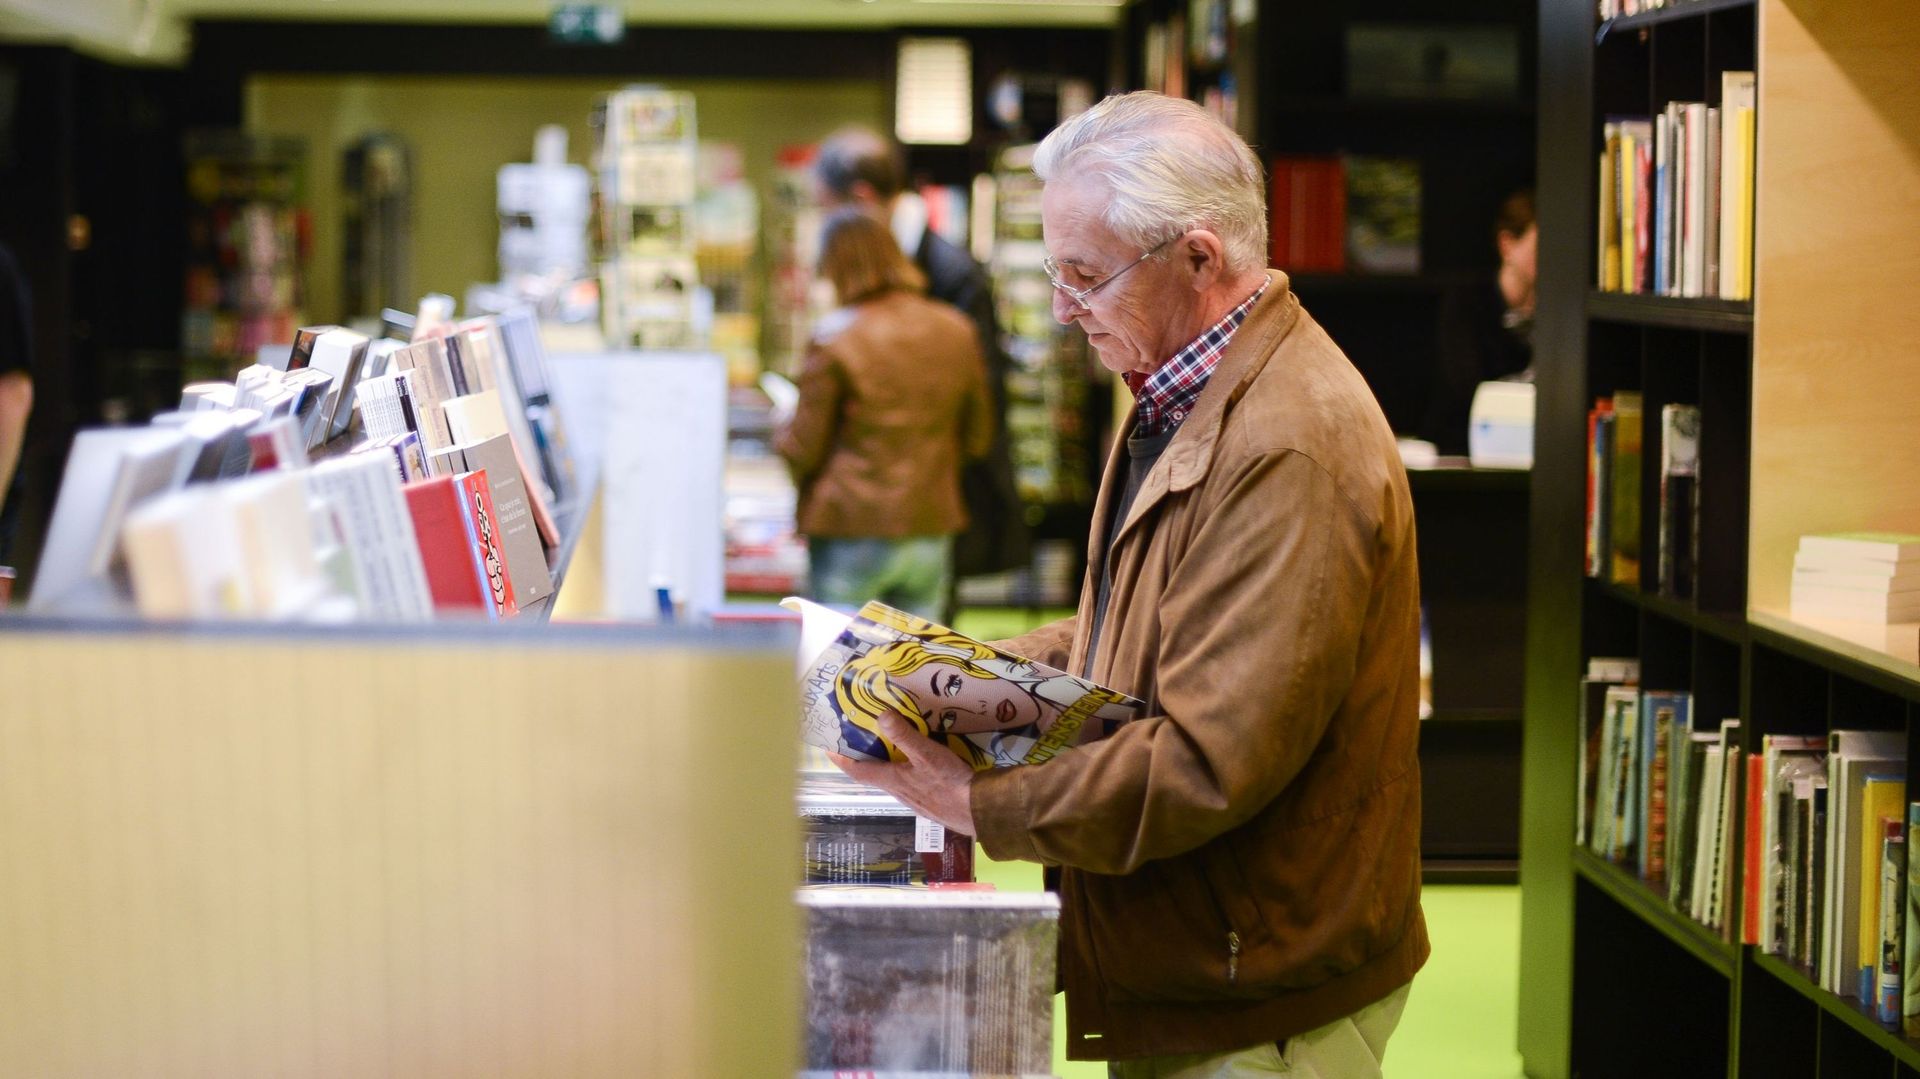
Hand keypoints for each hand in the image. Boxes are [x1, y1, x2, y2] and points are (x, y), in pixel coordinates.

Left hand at [828, 711, 975, 836]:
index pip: (857, 770)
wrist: (977, 811)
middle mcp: (898, 791)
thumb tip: (880, 715)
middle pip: (873, 774)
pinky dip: (903, 769)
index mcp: (892, 780)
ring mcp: (914, 798)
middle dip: (863, 757)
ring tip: (886, 745)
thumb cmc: (949, 782)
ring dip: (884, 763)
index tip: (828, 748)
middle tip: (858, 738)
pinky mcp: (930, 801)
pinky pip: (908, 782)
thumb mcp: (926, 753)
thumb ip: (904, 735)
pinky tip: (916, 763)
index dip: (841, 759)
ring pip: (891, 779)